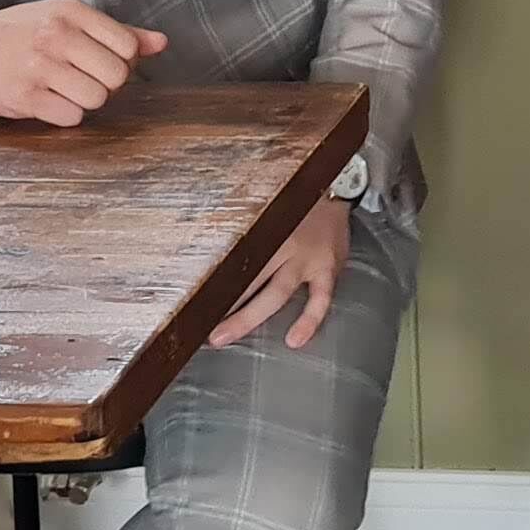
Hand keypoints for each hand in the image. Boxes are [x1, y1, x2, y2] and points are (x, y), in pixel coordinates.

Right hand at [0, 0, 167, 125]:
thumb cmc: (19, 32)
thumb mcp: (66, 19)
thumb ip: (116, 31)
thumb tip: (161, 43)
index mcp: (70, 12)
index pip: (128, 45)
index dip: (121, 61)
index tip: (100, 61)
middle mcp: (54, 35)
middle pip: (117, 76)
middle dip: (105, 84)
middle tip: (81, 78)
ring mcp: (38, 66)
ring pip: (97, 99)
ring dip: (85, 100)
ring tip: (63, 88)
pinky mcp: (24, 96)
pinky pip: (71, 117)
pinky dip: (65, 114)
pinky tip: (47, 100)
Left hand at [211, 199, 350, 349]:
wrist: (338, 190)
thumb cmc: (298, 203)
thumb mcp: (268, 208)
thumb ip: (246, 227)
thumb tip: (209, 241)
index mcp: (265, 229)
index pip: (233, 259)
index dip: (211, 280)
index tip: (192, 299)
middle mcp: (284, 245)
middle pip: (248, 278)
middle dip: (222, 304)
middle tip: (199, 325)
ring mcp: (308, 259)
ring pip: (276, 292)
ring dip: (249, 316)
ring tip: (227, 336)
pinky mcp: (329, 269)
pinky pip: (321, 300)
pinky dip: (308, 321)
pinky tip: (295, 340)